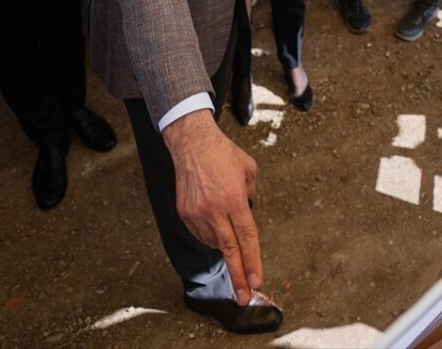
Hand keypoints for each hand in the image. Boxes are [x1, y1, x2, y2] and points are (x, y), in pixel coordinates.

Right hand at [162, 111, 261, 304]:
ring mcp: (197, 213)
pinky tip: (214, 222)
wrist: (191, 143)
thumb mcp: (249, 170)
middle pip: (229, 250)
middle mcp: (215, 210)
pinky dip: (210, 234)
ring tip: (225, 222)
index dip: (252, 262)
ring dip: (225, 244)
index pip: (247, 238)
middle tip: (244, 297)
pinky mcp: (184, 213)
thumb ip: (251, 195)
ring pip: (215, 242)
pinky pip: (201, 233)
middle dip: (238, 276)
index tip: (257, 281)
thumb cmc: (223, 154)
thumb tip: (248, 213)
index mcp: (234, 200)